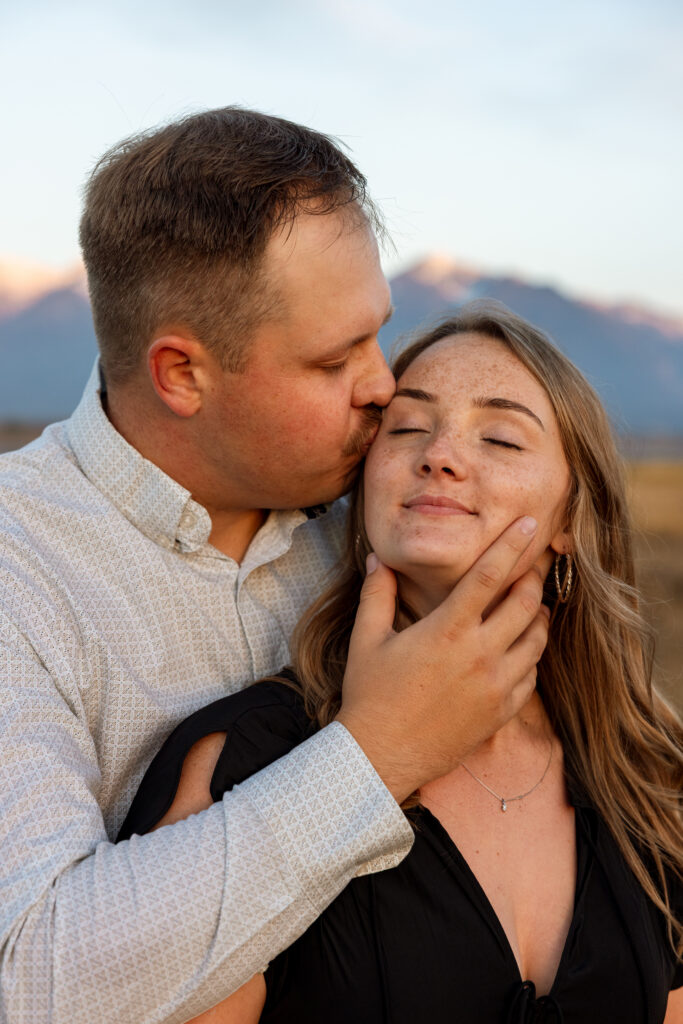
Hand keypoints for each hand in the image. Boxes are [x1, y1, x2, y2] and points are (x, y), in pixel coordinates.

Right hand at [336, 516, 548, 802]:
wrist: (381, 756)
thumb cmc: (370, 696)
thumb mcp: (366, 640)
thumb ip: (377, 594)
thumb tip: (380, 559)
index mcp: (447, 631)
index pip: (489, 577)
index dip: (512, 546)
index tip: (529, 524)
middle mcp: (479, 656)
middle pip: (525, 604)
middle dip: (533, 579)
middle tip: (532, 567)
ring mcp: (495, 687)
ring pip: (537, 641)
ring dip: (538, 618)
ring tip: (531, 606)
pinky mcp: (501, 713)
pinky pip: (531, 676)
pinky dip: (530, 657)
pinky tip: (518, 650)